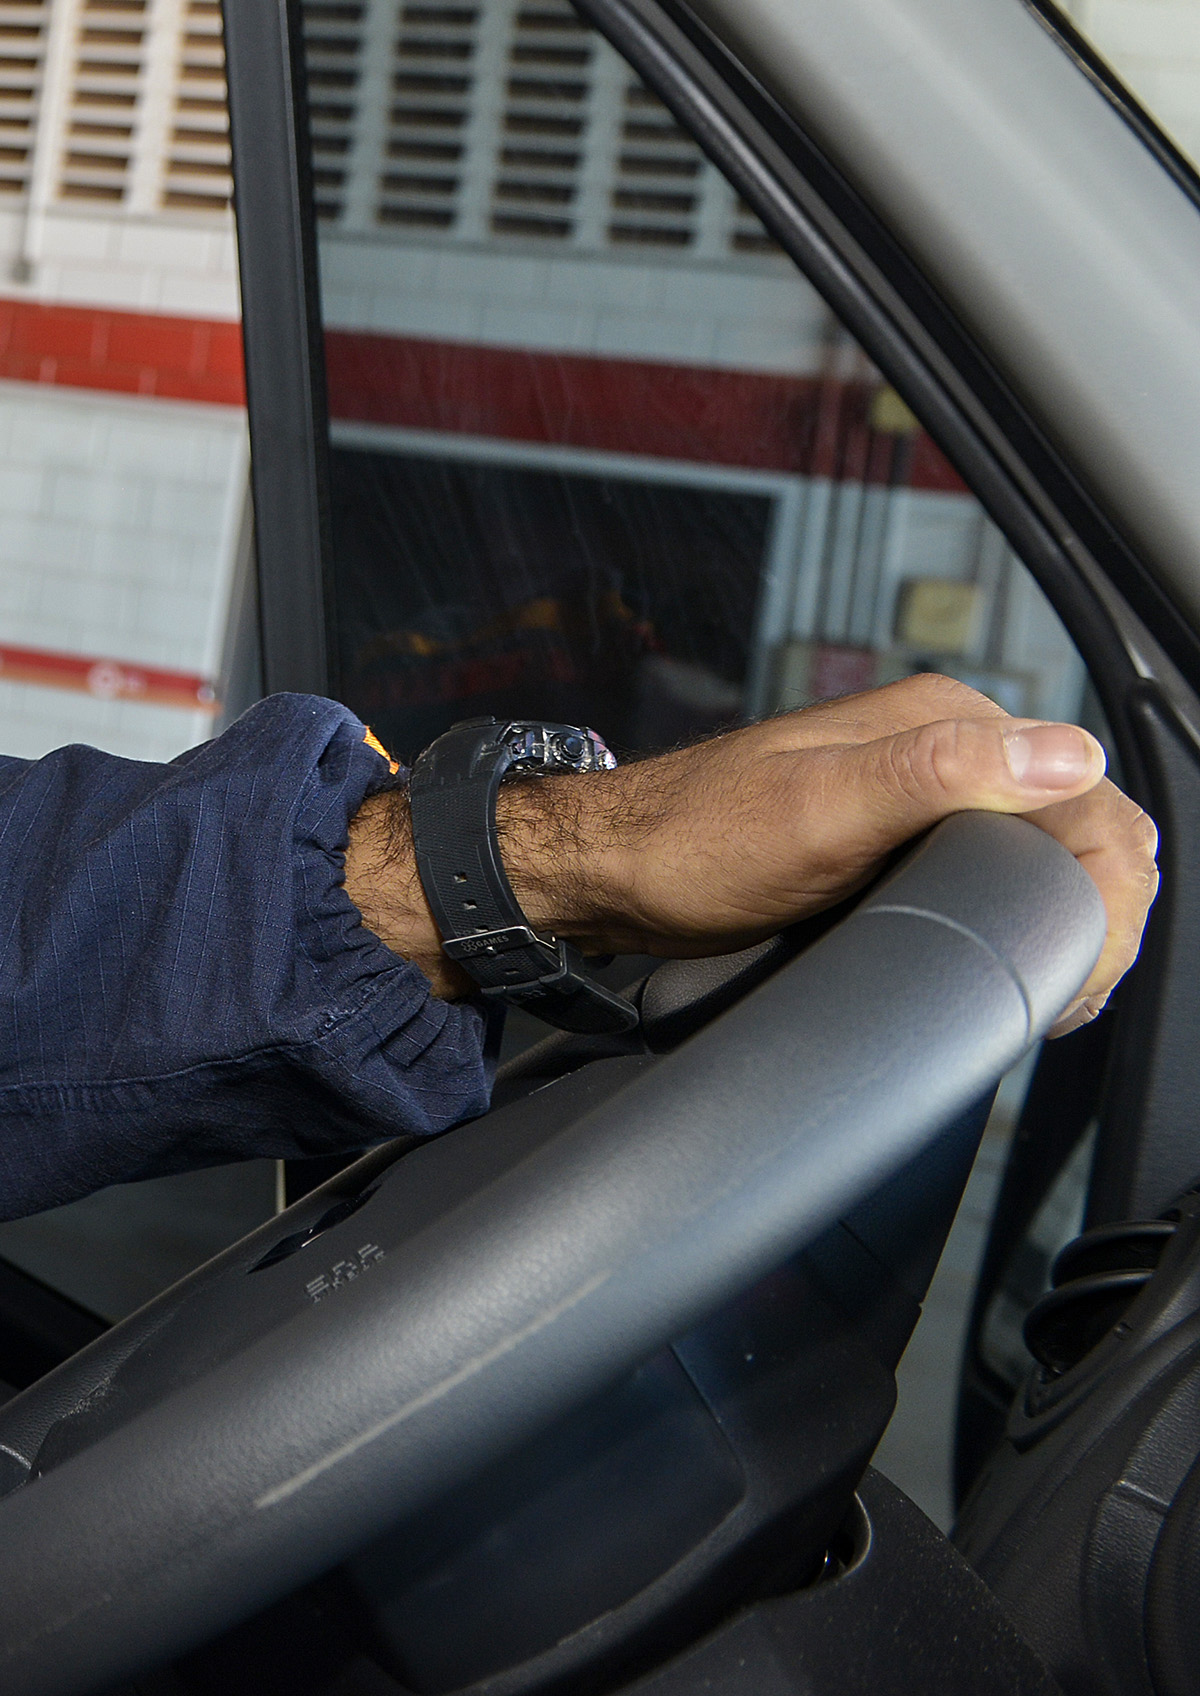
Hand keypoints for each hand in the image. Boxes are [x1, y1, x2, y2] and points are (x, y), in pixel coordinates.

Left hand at [344, 676, 1158, 1035]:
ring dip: (1068, 921)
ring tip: (1052, 994)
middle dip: (1102, 912)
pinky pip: (993, 876)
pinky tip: (1009, 968)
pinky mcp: (896, 840)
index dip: (1111, 888)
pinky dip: (1019, 922)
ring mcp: (922, 795)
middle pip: (1081, 829)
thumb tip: (1066, 754)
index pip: (1090, 796)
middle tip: (1071, 995)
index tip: (1086, 967)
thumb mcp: (818, 809)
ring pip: (1043, 857)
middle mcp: (943, 748)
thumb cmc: (693, 842)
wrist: (606, 872)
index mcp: (945, 722)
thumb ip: (937, 774)